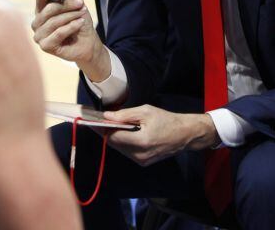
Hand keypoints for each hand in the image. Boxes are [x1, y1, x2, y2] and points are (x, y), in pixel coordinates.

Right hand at [31, 0, 108, 78]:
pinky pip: (58, 33)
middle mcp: (37, 22)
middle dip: (66, 5)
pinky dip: (71, 27)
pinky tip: (79, 24)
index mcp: (42, 10)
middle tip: (80, 2)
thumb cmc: (79, 22)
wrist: (88, 42)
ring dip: (71, 17)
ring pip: (53, 21)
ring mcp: (39, 35)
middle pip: (48, 9)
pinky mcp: (45, 46)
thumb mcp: (77, 3)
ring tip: (82, 16)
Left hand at [102, 105, 218, 166]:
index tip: (90, 120)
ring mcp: (141, 161)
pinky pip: (126, 151)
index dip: (101, 128)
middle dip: (105, 132)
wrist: (184, 135)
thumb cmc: (167, 120)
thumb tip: (106, 116)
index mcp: (141, 141)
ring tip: (107, 125)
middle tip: (96, 120)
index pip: (113, 136)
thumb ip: (125, 115)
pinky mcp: (143, 162)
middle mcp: (140, 155)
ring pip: (119, 148)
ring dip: (112, 137)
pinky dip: (121, 142)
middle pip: (114, 144)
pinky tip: (120, 132)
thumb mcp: (146, 111)